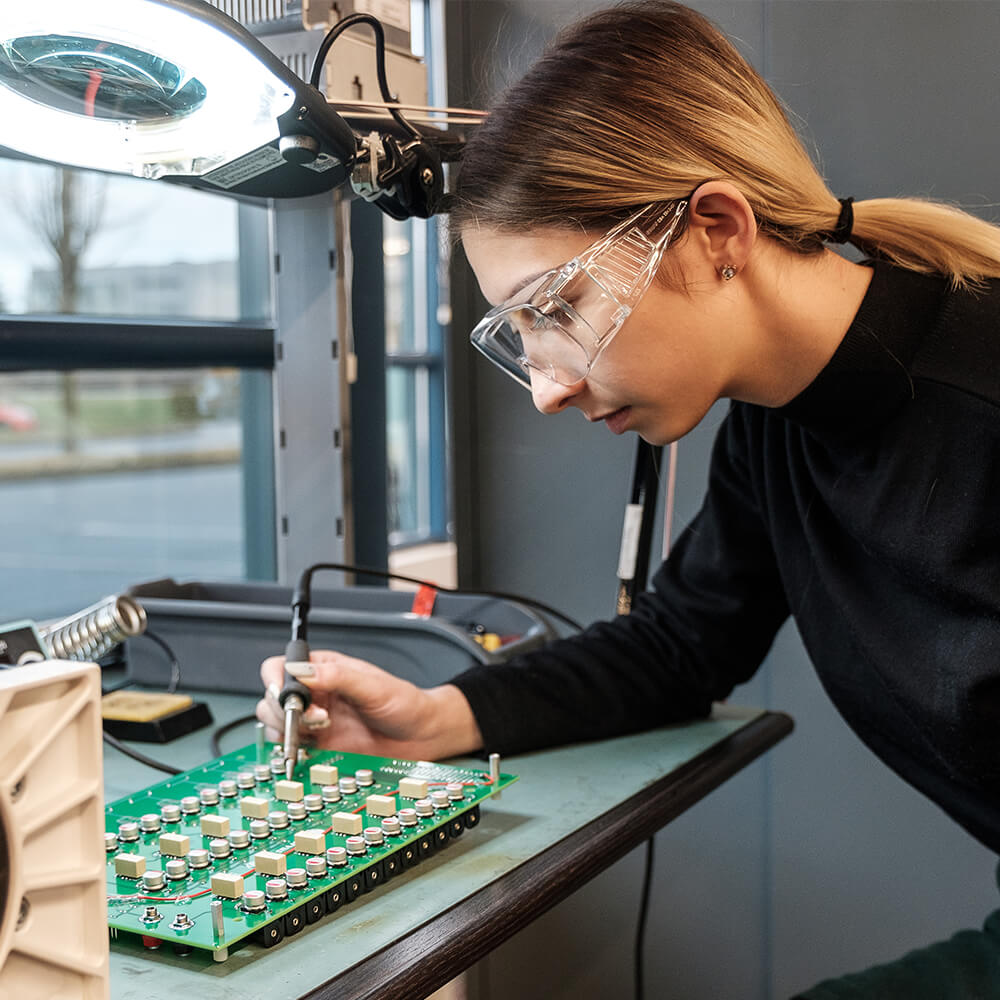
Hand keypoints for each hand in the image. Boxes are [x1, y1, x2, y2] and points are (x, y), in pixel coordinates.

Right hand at [255, 649, 483, 760]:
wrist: (420, 736)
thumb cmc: (403, 703)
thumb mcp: (372, 685)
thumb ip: (337, 677)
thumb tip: (302, 670)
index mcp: (323, 670)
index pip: (281, 666)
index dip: (276, 679)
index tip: (285, 694)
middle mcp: (313, 694)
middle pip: (271, 698)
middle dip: (284, 709)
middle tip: (315, 717)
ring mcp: (313, 722)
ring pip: (275, 725)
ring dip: (290, 730)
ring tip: (322, 729)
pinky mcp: (318, 747)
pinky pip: (291, 749)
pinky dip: (295, 751)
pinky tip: (317, 747)